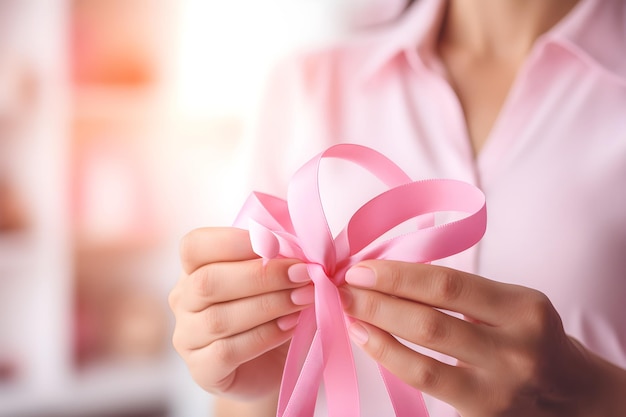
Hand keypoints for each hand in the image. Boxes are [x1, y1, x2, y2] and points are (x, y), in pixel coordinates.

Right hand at [168, 227, 313, 398]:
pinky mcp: (202, 370)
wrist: (275, 364)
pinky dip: (264, 336)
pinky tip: (290, 327)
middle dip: (261, 276)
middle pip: (207, 282)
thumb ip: (279, 259)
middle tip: (303, 273)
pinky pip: (227, 351)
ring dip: (269, 305)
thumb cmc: (274, 311)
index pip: (195, 246)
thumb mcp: (276, 278)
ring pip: (218, 318)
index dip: (232, 242)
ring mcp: (187, 338)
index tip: (275, 244)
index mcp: (195, 268)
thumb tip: (299, 248)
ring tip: (304, 299)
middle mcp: (184, 300)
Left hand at [340, 260, 625, 416]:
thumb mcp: (510, 302)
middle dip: (377, 303)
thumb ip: (459, 291)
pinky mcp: (482, 415)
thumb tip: (390, 275)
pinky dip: (391, 360)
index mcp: (522, 308)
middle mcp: (515, 350)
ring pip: (422, 362)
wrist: (569, 392)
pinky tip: (370, 342)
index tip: (361, 268)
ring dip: (376, 335)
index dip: (397, 276)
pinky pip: (425, 386)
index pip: (447, 285)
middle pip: (429, 323)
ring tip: (350, 315)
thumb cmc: (529, 335)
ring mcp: (499, 389)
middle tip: (344, 289)